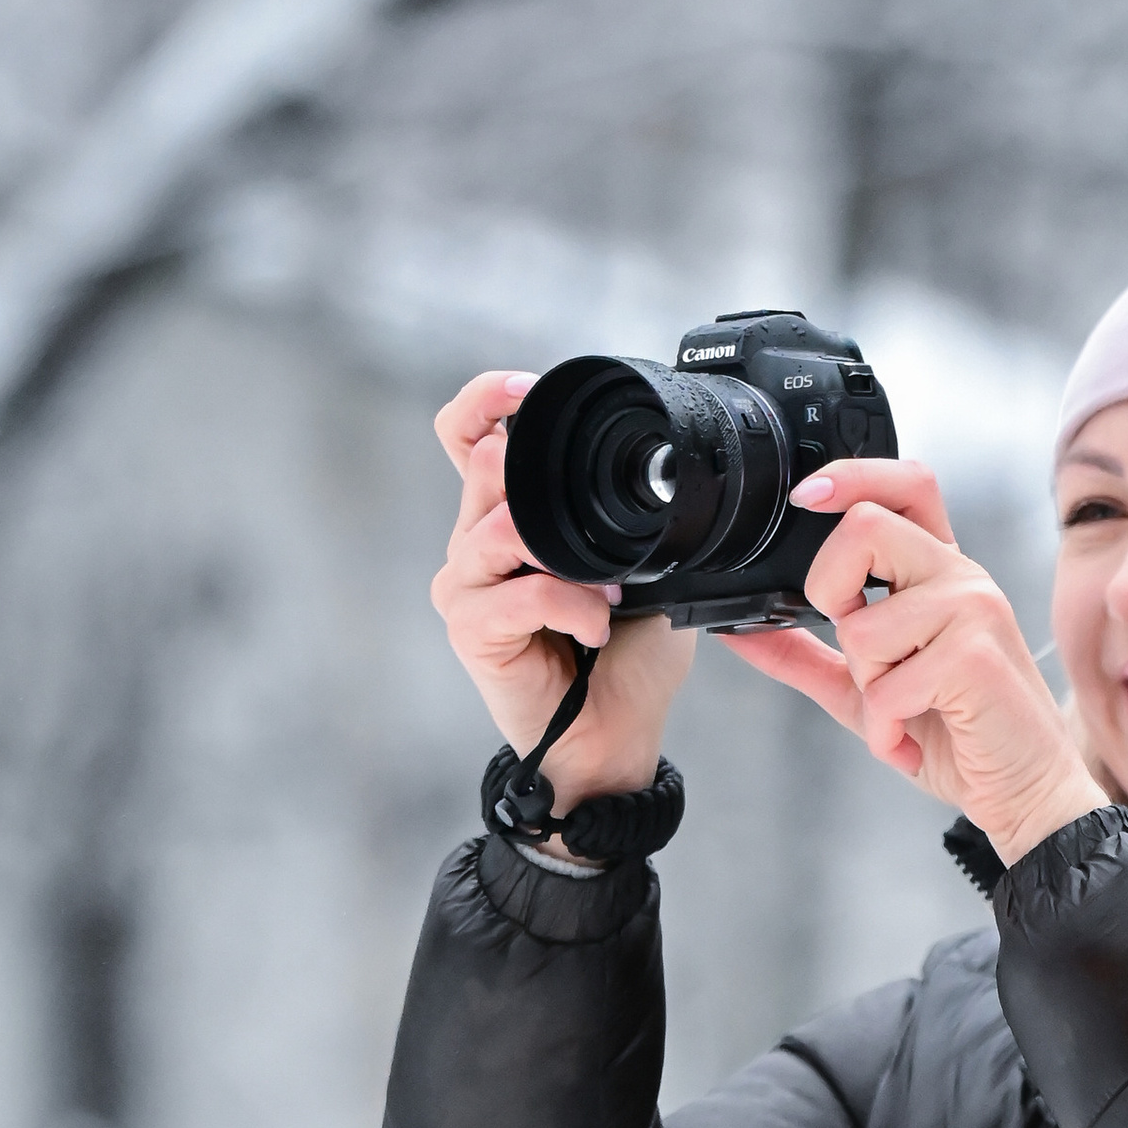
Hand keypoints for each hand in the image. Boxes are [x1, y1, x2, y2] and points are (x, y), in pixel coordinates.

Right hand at [431, 371, 696, 819]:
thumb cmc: (624, 657)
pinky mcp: (471, 629)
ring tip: (611, 587)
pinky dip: (569, 603)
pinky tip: (597, 623)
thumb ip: (631, 520)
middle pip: (479, 464)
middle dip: (540, 479)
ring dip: (566, 552)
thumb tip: (663, 473)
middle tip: (593, 518)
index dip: (487, 399)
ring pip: (496, 525)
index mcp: (506, 516)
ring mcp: (467, 585)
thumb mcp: (642, 568)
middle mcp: (475, 543)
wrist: (612, 737)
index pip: (464, 433)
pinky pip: (519, 592)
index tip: (530, 390)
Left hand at [718, 459, 1106, 868]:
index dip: (853, 474)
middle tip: (861, 651)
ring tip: (903, 713)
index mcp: (940, 574)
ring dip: (867, 688)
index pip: (907, 483)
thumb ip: (807, 654)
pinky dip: (885, 729)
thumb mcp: (867, 691)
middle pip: (867, 527)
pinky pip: (887, 685)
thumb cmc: (961, 738)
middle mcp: (962, 578)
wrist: (1025, 795)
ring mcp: (974, 611)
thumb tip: (740, 630)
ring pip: (864, 624)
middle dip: (831, 592)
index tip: (805, 497)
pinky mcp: (976, 657)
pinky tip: (914, 739)